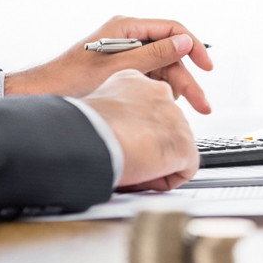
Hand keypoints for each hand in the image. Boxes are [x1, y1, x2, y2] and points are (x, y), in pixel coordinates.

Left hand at [5, 16, 212, 113]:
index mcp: (127, 27)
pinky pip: (150, 78)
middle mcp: (128, 37)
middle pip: (171, 55)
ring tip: (181, 111)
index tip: (206, 67)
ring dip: (175, 90)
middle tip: (201, 103)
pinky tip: (161, 108)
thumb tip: (185, 42)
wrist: (44, 95)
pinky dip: (159, 93)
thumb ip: (155, 54)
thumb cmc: (72, 79)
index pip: (173, 30)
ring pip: (163, 70)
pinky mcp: (123, 71)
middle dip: (187, 80)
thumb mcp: (121, 67)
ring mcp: (126, 54)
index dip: (193, 48)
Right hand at [80, 70, 199, 191]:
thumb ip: (112, 116)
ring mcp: (176, 118)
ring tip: (128, 169)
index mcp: (135, 81)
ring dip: (155, 164)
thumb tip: (111, 132)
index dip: (134, 131)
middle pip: (164, 128)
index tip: (118, 142)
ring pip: (174, 149)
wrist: (86, 137)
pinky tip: (141, 179)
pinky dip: (163, 181)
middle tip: (124, 158)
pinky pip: (183, 171)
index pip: (147, 108)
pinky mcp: (184, 144)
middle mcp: (160, 93)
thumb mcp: (94, 108)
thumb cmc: (78, 127)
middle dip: (149, 147)